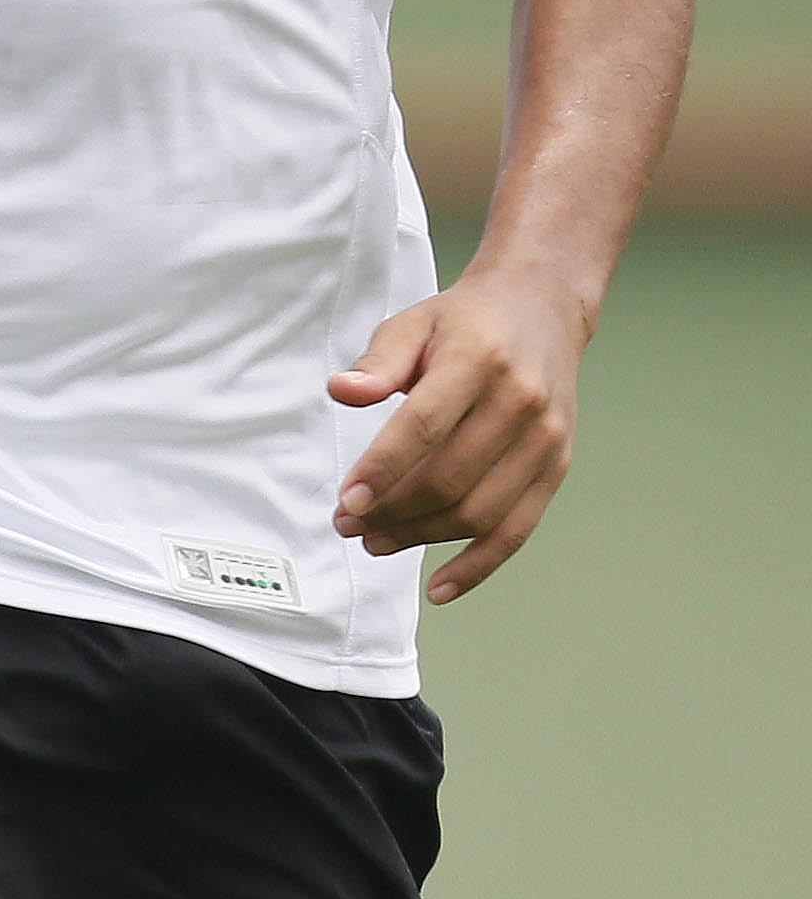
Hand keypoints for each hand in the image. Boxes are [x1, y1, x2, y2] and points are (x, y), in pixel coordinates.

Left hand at [327, 263, 592, 602]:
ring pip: (480, 511)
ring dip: (422, 538)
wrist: (540, 310)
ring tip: (374, 542)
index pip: (424, 426)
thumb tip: (341, 391)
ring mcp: (545, 442)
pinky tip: (439, 588)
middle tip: (346, 524)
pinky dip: (478, 565)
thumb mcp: (413, 323)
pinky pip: (518, 530)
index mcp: (478, 362)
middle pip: (450, 478)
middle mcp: (520, 405)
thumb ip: (378, 361)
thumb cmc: (463, 323)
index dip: (382, 469)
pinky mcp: (556, 468)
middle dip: (392, 512)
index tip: (346, 500)